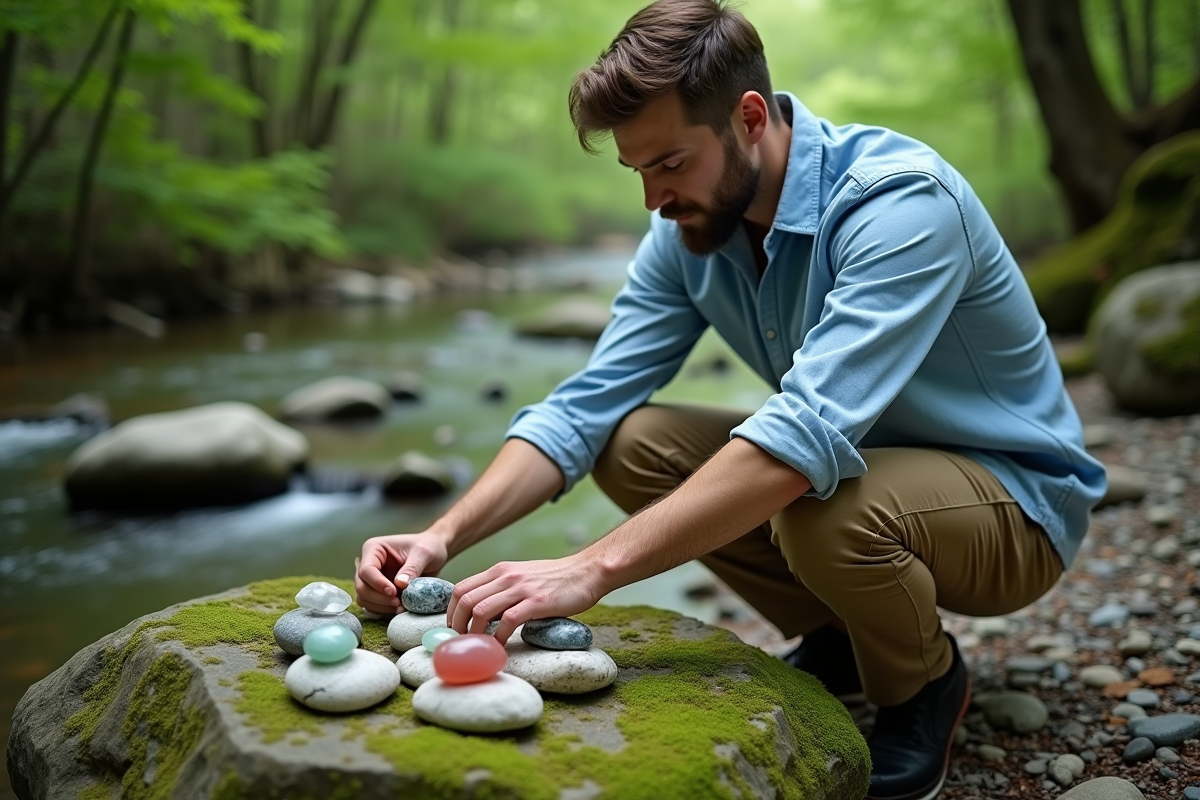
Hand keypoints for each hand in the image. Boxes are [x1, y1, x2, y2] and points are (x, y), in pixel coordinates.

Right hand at [354, 532, 449, 614]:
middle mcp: (368, 563)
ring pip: (364, 598)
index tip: (394, 592)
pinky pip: (372, 605)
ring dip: (380, 607)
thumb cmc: (429, 547)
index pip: (366, 570)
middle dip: (378, 599)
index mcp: (374, 548)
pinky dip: (383, 610)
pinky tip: (399, 609)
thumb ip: (412, 568)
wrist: (435, 552)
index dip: (377, 584)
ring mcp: (372, 578)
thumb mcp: (424, 553)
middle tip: (399, 603)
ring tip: (401, 607)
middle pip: (361, 586)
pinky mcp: (378, 590)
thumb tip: (399, 584)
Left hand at [447, 553, 605, 644]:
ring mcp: (521, 589)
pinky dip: (498, 638)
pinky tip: (500, 647)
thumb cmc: (557, 579)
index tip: (454, 629)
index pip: (461, 588)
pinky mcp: (536, 602)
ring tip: (477, 647)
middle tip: (461, 642)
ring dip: (474, 634)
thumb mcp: (523, 577)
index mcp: (500, 570)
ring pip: (480, 611)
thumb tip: (484, 613)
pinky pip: (507, 622)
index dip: (451, 611)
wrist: (587, 571)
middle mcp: (506, 576)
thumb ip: (503, 589)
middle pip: (465, 600)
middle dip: (457, 625)